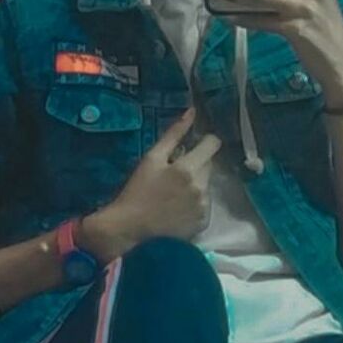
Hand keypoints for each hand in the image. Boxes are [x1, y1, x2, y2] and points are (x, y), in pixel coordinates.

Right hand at [81, 108, 221, 259]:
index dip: (205, 141)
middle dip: (197, 163)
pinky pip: (204, 204)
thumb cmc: (137, 191)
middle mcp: (201, 187)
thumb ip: (174, 134)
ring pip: (207, 184)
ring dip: (196, 183)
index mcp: (188, 168)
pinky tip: (177, 208)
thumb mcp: (151, 159)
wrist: (130, 230)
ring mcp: (203, 207)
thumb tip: (192, 112)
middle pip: (209, 164)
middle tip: (175, 172)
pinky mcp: (202, 223)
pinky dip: (194, 203)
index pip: (213, 144)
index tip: (194, 145)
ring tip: (173, 193)